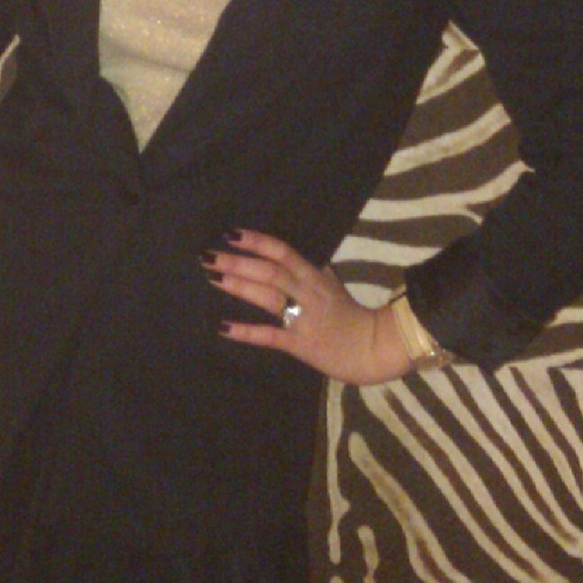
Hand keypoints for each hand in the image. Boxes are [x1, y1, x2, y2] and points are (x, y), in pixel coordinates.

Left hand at [202, 229, 412, 385]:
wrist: (375, 348)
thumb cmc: (353, 317)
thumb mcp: (335, 287)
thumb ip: (316, 273)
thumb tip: (302, 258)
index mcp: (314, 277)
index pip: (283, 251)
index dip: (257, 241)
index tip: (231, 234)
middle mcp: (307, 293)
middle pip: (270, 271)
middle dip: (238, 261)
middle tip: (208, 255)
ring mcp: (303, 318)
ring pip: (269, 296)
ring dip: (239, 285)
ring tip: (213, 277)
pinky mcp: (301, 344)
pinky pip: (271, 336)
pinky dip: (246, 331)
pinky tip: (224, 327)